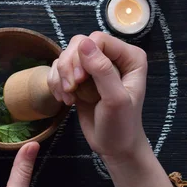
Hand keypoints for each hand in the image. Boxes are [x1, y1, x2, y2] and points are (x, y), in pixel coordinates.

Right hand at [47, 32, 148, 164]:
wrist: (114, 147)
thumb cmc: (121, 125)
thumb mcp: (115, 99)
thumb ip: (102, 70)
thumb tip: (83, 43)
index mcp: (129, 57)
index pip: (98, 40)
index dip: (83, 56)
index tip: (79, 81)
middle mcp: (112, 56)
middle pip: (79, 44)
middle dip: (69, 67)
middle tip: (72, 89)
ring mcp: (94, 66)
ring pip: (66, 55)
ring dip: (61, 77)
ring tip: (69, 98)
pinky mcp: (79, 77)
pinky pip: (58, 69)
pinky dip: (56, 83)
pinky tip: (65, 100)